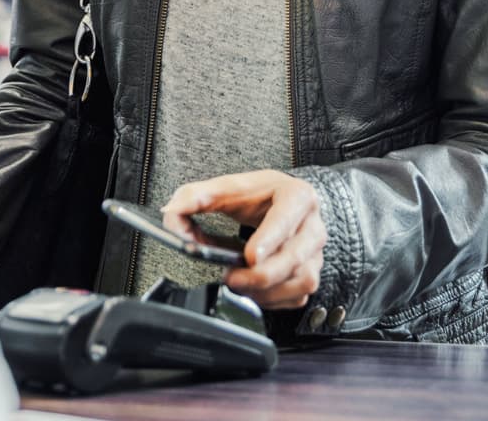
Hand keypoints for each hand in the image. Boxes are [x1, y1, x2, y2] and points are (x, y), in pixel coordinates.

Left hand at [162, 170, 325, 310]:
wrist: (282, 203)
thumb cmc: (258, 196)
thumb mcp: (228, 188)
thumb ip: (196, 196)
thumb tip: (172, 211)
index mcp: (297, 196)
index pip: (288, 218)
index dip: (269, 239)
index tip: (249, 256)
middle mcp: (312, 225)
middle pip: (295, 259)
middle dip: (260, 276)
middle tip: (231, 277)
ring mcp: (315, 253)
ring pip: (300, 281)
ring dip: (266, 291)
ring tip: (239, 282)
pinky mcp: (310, 273)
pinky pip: (297, 297)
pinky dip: (272, 299)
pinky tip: (254, 289)